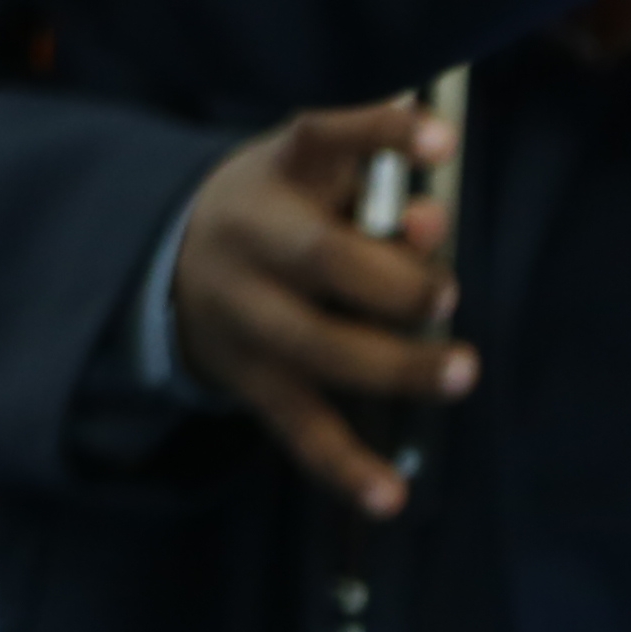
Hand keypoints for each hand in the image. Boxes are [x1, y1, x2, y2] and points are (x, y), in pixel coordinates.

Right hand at [170, 103, 470, 518]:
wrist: (172, 259)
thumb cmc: (281, 207)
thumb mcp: (314, 176)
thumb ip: (379, 192)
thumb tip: (432, 228)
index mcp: (274, 172)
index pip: (322, 135)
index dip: (378, 134)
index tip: (440, 138)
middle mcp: (250, 240)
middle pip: (317, 258)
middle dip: (391, 280)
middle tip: (446, 295)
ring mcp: (246, 316)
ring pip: (315, 347)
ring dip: (392, 364)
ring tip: (458, 372)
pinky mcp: (251, 379)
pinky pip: (299, 428)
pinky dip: (345, 467)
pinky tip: (391, 496)